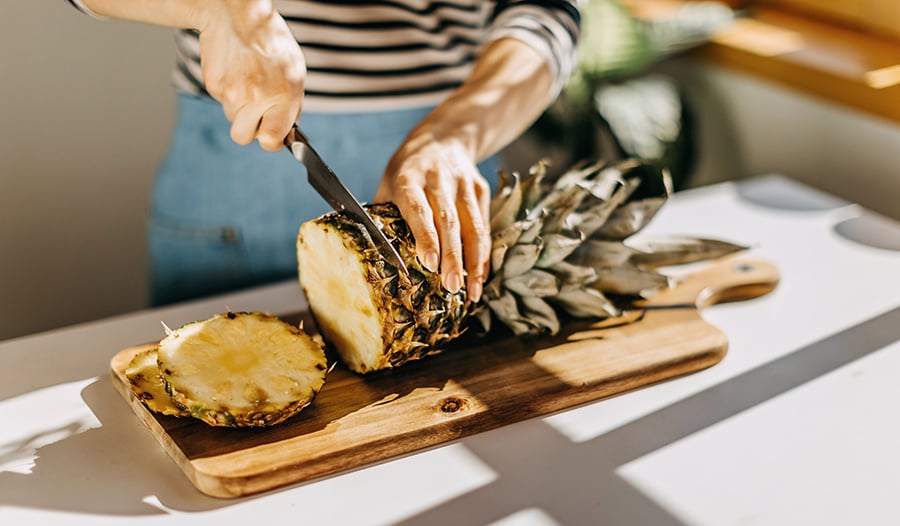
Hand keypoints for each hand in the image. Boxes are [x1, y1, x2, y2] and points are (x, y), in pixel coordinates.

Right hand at [196, 0, 304, 151]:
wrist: (237, 16)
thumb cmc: (271, 42)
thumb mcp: (295, 72)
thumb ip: (292, 105)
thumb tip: (287, 130)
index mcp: (282, 96)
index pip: (270, 141)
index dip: (271, 141)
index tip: (272, 136)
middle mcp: (256, 98)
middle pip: (243, 137)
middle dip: (251, 128)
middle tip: (258, 111)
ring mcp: (232, 93)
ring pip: (233, 118)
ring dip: (240, 107)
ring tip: (249, 81)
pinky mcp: (214, 86)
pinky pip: (222, 102)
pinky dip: (229, 92)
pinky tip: (236, 72)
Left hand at [375, 137, 490, 302]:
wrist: (444, 137)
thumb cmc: (408, 170)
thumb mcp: (389, 183)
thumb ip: (384, 216)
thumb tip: (374, 256)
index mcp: (409, 177)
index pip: (419, 208)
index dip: (425, 236)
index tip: (430, 262)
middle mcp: (438, 179)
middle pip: (448, 220)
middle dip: (452, 256)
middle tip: (451, 287)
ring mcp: (463, 183)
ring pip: (472, 225)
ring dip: (473, 261)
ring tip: (472, 291)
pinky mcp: (481, 189)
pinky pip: (484, 226)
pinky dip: (483, 253)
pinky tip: (480, 276)